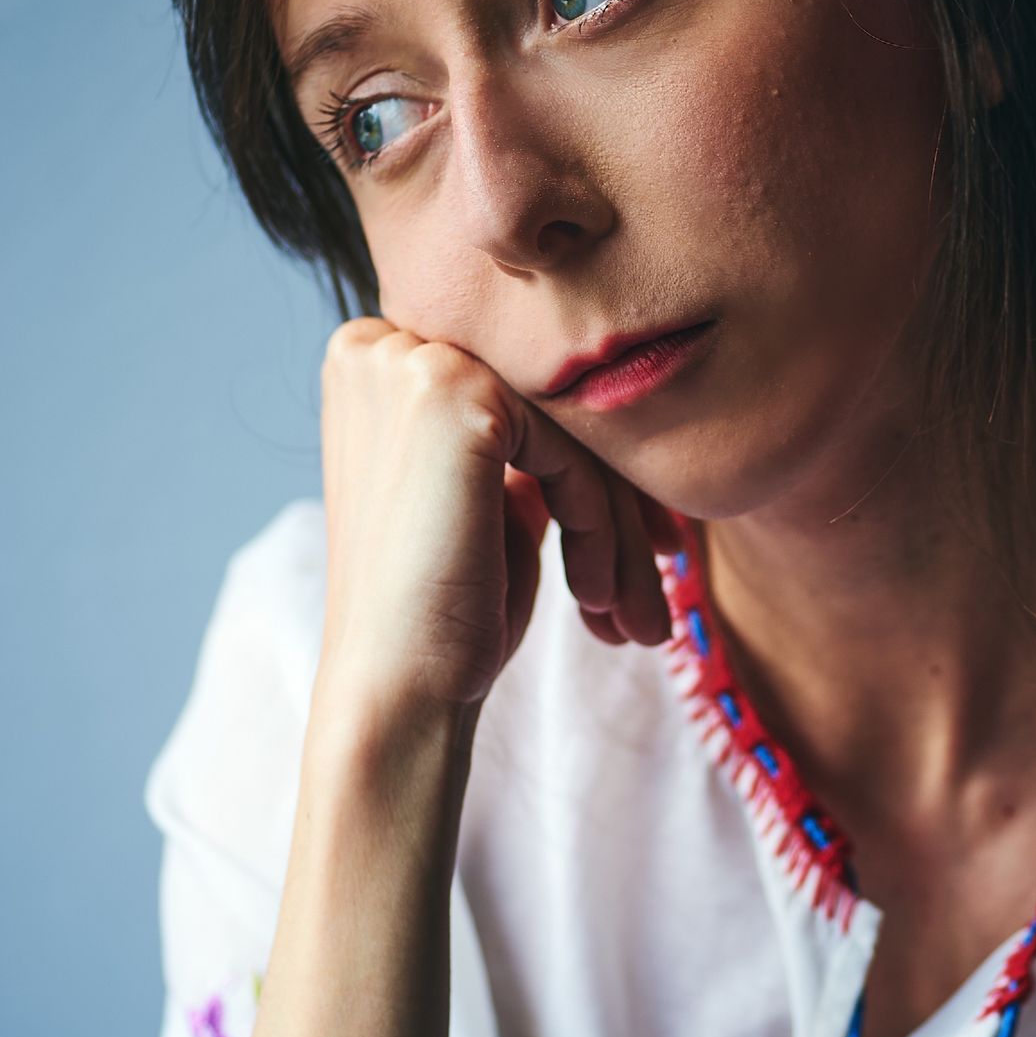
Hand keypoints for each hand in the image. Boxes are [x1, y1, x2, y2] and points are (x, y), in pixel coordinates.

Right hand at [313, 318, 682, 718]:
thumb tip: (615, 418)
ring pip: (570, 433)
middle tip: (658, 589)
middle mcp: (381, 346)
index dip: (590, 473)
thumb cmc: (441, 613)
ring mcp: (411, 363)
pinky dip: (599, 528)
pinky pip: (570, 453)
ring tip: (643, 620)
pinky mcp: (451, 394)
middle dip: (620, 504)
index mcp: (376, 363)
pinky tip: (594, 596)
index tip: (647, 547)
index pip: (523, 403)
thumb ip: (526, 446)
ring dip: (621, 532)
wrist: (395, 691)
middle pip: (549, 413)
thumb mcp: (488, 505)